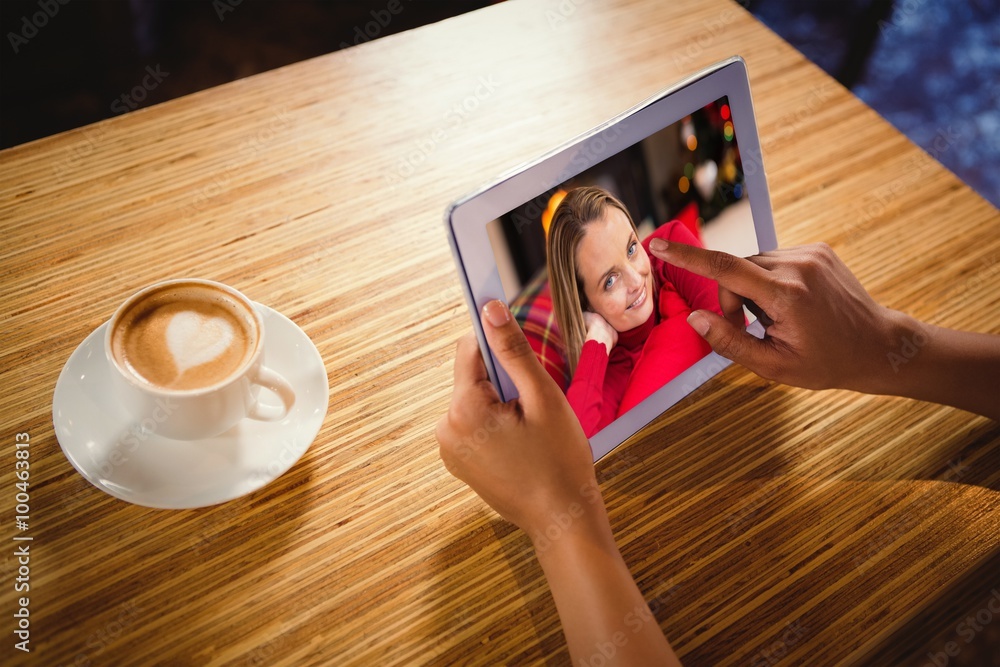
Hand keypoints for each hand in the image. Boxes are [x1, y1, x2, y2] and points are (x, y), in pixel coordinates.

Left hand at [436, 301, 680, 664]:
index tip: (516, 337)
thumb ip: (514, 350)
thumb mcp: (542, 398)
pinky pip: (474, 425)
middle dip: (504, 382)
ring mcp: (449, 450)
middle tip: (535, 407)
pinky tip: (522, 446)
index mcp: (463, 409)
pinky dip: (496, 425)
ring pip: (475, 401)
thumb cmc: (559, 461)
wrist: (561, 520)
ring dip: (502, 404)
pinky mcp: (458, 463)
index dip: (496, 339)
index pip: (470, 350)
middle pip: (473, 378)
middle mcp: (445, 429)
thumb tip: (490, 308)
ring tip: (531, 431)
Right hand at [648, 239, 895, 391]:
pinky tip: (793, 304)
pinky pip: (774, 260)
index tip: (658, 244)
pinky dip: (771, 280)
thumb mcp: (774, 366)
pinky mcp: (818, 249)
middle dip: (733, 299)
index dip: (686, 257)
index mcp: (786, 296)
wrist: (880, 346)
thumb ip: (729, 342)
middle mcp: (798, 266)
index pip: (725, 269)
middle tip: (753, 328)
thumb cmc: (827, 363)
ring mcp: (811, 254)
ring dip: (752, 289)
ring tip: (778, 318)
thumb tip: (694, 318)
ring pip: (754, 264)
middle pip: (737, 271)